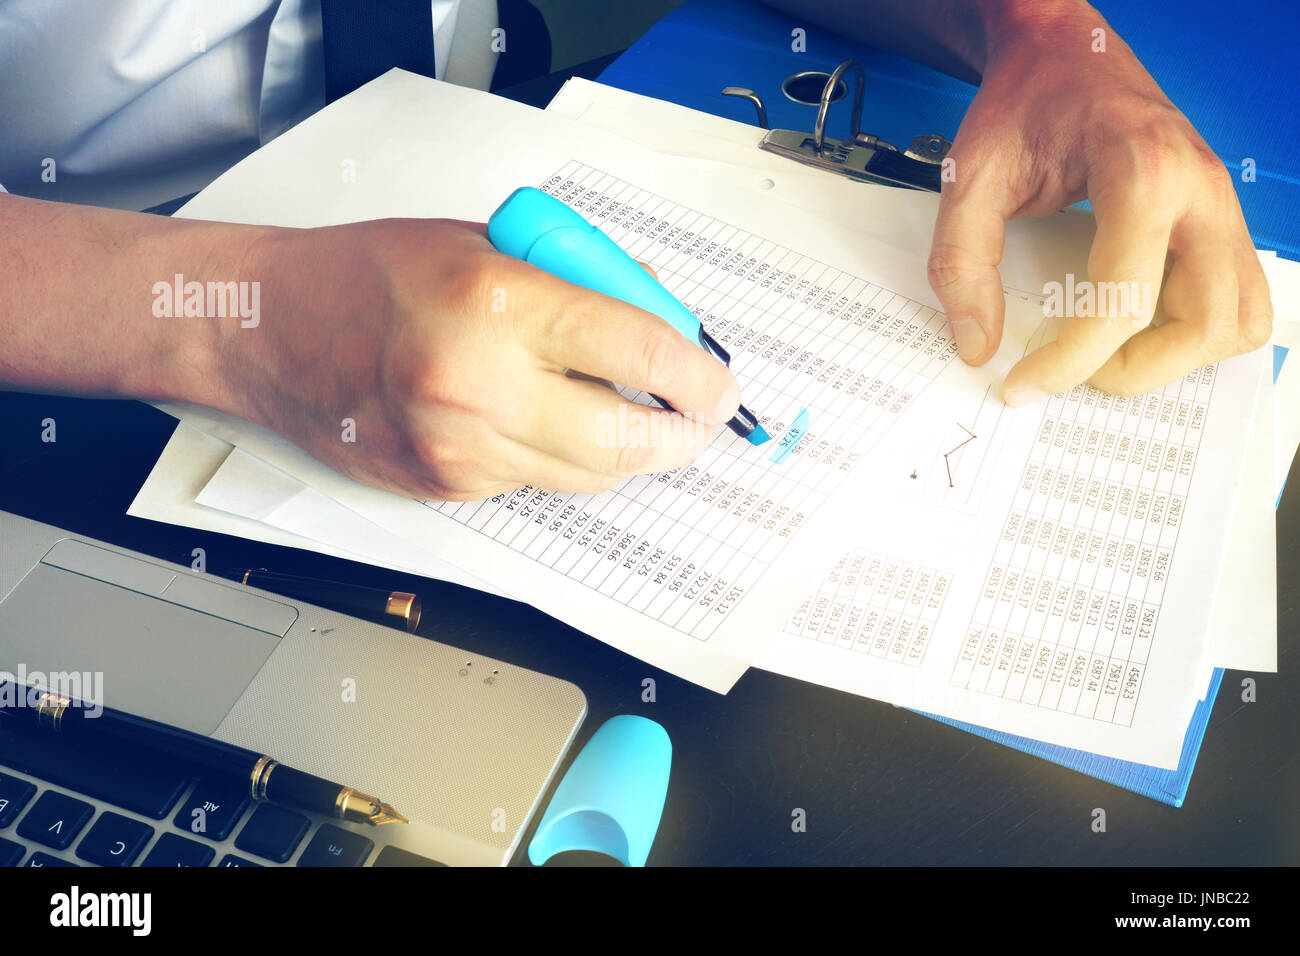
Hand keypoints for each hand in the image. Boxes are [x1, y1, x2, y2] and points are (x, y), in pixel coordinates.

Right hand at [217, 218, 739, 499]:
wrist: (271, 330)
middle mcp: (480, 387)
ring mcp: (461, 450)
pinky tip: (547, 421)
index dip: (699, 376)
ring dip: (626, 453)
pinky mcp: (445, 488)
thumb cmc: (373, 273)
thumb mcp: (490, 242)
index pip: (639, 354)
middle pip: (626, 442)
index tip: (718, 384)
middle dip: (680, 437)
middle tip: (697, 421)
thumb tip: (663, 317)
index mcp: (499, 304)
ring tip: (632, 417)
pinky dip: (560, 459)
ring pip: (587, 477)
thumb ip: (582, 281)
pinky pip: (535, 484)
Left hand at [926, 3, 1271, 403]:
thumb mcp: (970, 175)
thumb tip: (976, 345)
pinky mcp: (1216, 219)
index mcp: (1144, 171)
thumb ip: (961, 262)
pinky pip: (1232, 296)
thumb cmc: (1025, 102)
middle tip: (1075, 370)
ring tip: (1106, 349)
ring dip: (1178, 355)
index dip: (1069, 363)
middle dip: (1141, 369)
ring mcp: (1219, 205)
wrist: (1062, 51)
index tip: (1021, 385)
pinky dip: (1191, 330)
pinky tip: (1133, 324)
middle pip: (1213, 321)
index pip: (1124, 302)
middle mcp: (1201, 190)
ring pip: (1239, 317)